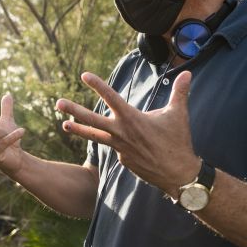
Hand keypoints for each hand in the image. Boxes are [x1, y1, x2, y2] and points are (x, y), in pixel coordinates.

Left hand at [55, 71, 200, 195]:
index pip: (111, 97)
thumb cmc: (178, 142)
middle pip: (92, 120)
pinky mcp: (122, 159)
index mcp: (132, 118)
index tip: (84, 75)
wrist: (177, 174)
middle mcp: (121, 132)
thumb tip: (188, 72)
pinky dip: (118, 142)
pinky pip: (116, 147)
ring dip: (78, 129)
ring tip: (64, 124)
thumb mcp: (179, 114)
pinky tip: (134, 145)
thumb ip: (180, 92)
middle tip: (58, 102)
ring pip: (95, 136)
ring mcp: (119, 148)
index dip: (97, 85)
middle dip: (74, 110)